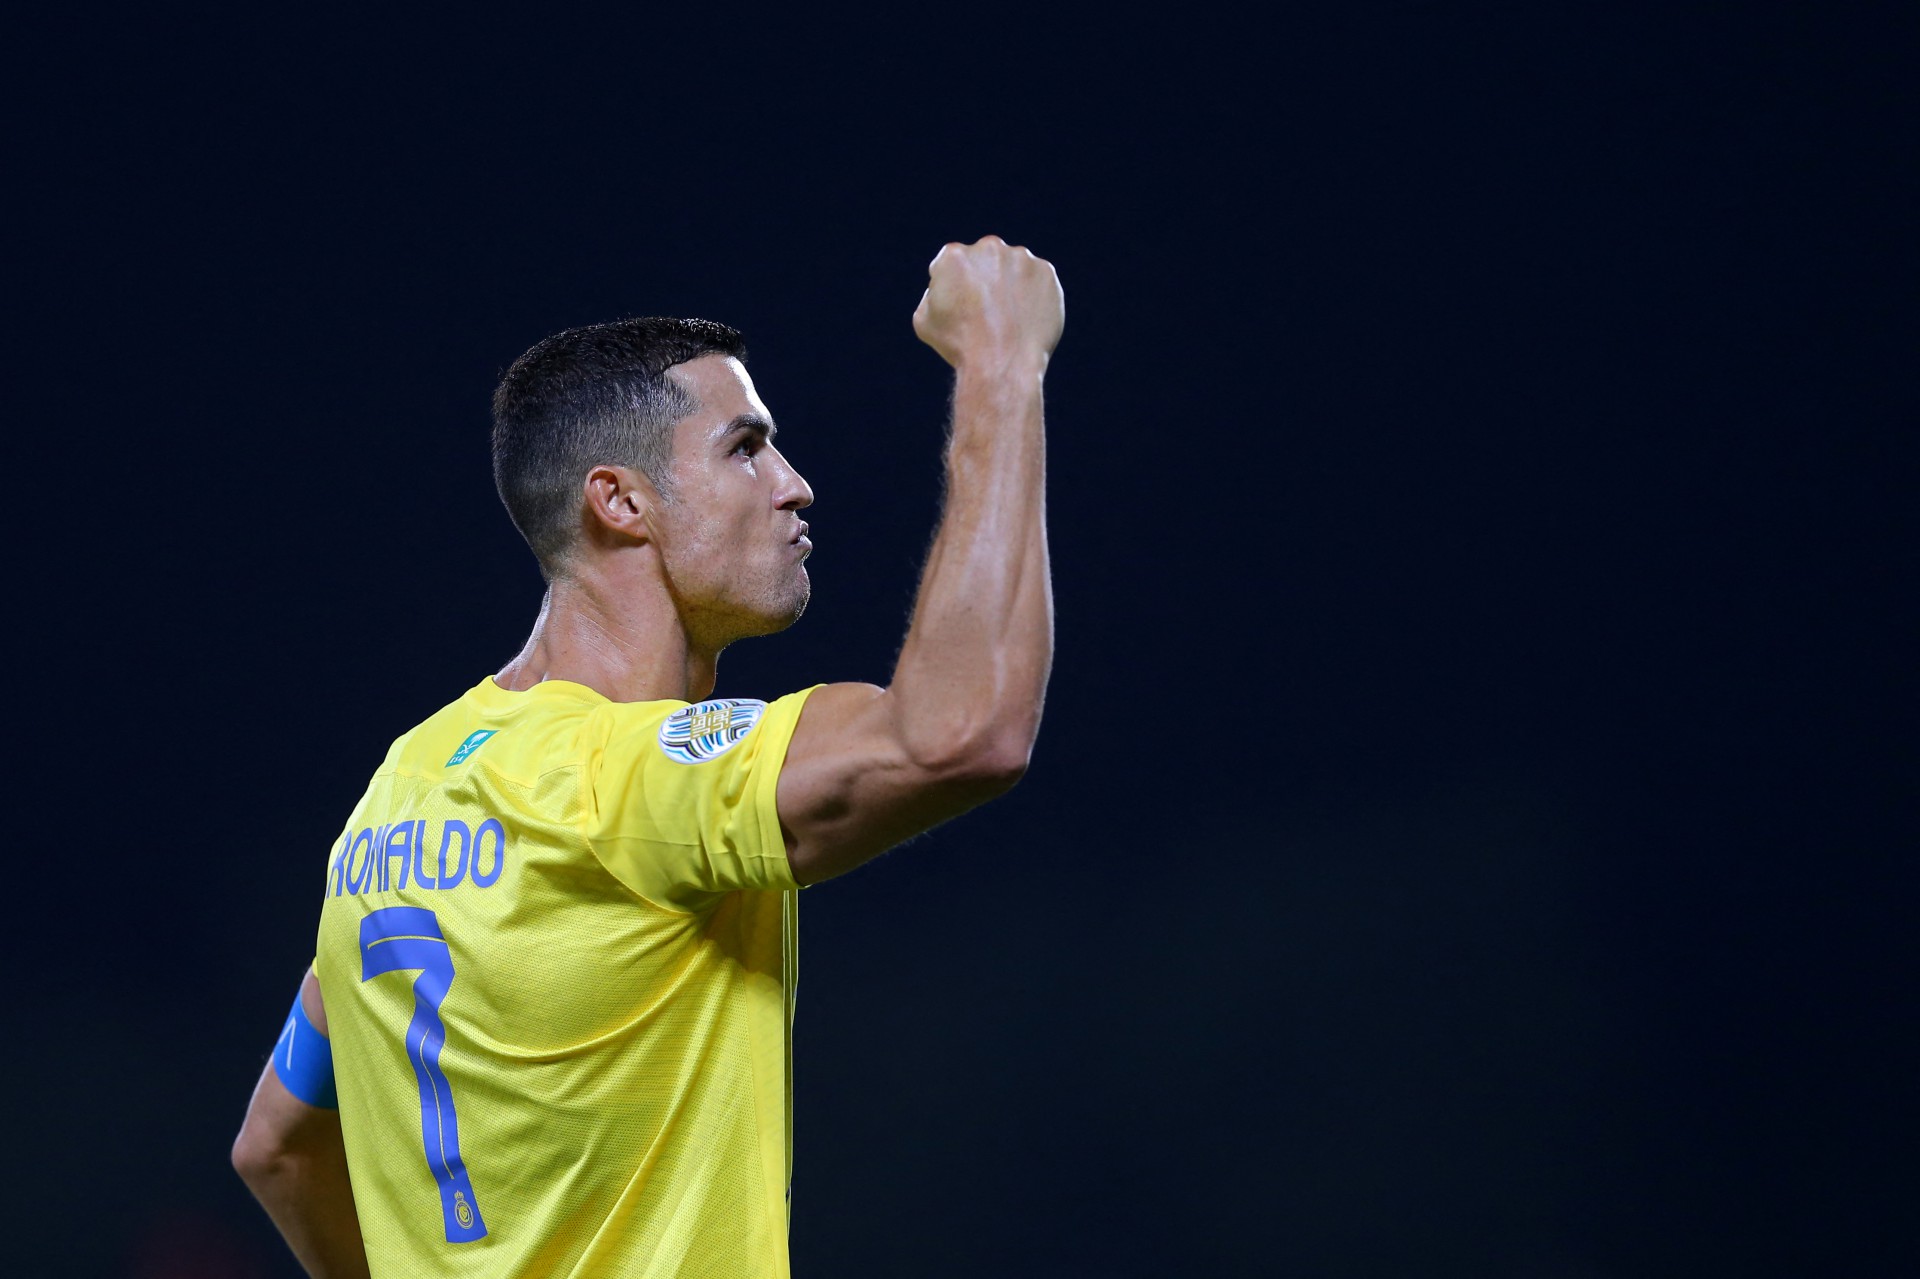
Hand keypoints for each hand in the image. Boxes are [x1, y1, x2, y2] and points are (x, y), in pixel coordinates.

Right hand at [912, 236, 1063, 369]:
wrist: (1002, 363)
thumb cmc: (960, 346)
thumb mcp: (924, 321)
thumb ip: (932, 294)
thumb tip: (946, 288)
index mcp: (954, 256)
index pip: (953, 265)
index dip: (955, 288)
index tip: (962, 309)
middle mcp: (988, 248)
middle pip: (985, 261)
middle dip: (985, 281)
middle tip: (989, 313)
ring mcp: (1020, 258)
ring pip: (1014, 268)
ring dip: (1011, 286)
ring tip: (1009, 319)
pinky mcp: (1046, 272)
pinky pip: (1038, 280)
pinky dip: (1034, 296)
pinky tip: (1026, 319)